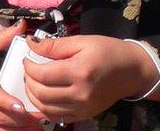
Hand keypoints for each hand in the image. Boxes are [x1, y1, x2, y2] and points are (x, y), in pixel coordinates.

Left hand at [23, 35, 159, 123]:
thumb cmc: (108, 51)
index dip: (29, 66)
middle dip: (29, 81)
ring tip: (33, 82)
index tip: (27, 58)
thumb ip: (54, 45)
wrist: (132, 71)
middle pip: (41, 94)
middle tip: (29, 69)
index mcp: (79, 72)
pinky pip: (57, 117)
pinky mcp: (85, 115)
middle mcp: (81, 94)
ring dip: (33, 96)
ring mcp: (83, 108)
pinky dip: (44, 108)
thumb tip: (30, 44)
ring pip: (46, 109)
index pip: (42, 74)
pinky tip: (42, 96)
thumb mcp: (82, 41)